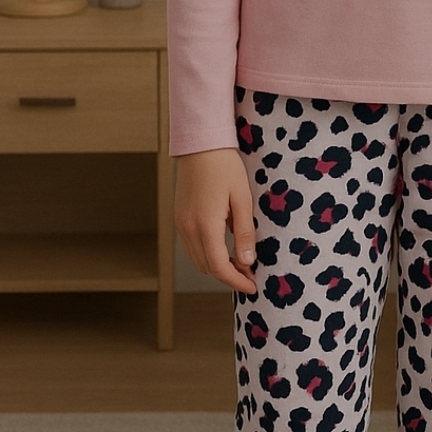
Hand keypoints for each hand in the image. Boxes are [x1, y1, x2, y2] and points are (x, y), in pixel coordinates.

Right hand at [174, 148, 257, 293]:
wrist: (200, 145)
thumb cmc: (224, 167)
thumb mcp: (242, 199)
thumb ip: (244, 233)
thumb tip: (247, 262)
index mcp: (205, 225)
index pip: (220, 267)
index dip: (237, 281)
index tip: (253, 286)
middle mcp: (188, 228)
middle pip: (207, 267)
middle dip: (229, 276)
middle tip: (251, 275)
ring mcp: (181, 224)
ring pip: (198, 260)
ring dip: (217, 267)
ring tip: (240, 263)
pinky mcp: (179, 218)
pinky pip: (191, 247)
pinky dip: (207, 255)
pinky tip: (223, 249)